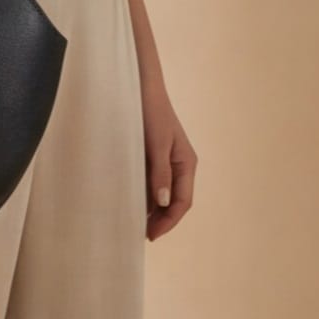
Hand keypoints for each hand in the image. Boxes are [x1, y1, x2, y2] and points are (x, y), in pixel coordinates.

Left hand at [141, 79, 197, 241]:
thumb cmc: (151, 111)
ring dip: (152, 208)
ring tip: (135, 221)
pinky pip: (153, 180)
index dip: (169, 221)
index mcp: (186, 163)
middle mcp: (179, 164)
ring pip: (163, 192)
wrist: (141, 84)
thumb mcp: (156, 143)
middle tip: (141, 233)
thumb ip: (160, 173)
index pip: (183, 202)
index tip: (151, 234)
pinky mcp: (153, 154)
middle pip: (175, 201)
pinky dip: (145, 193)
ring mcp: (167, 159)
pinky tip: (132, 199)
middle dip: (161, 219)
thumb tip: (164, 204)